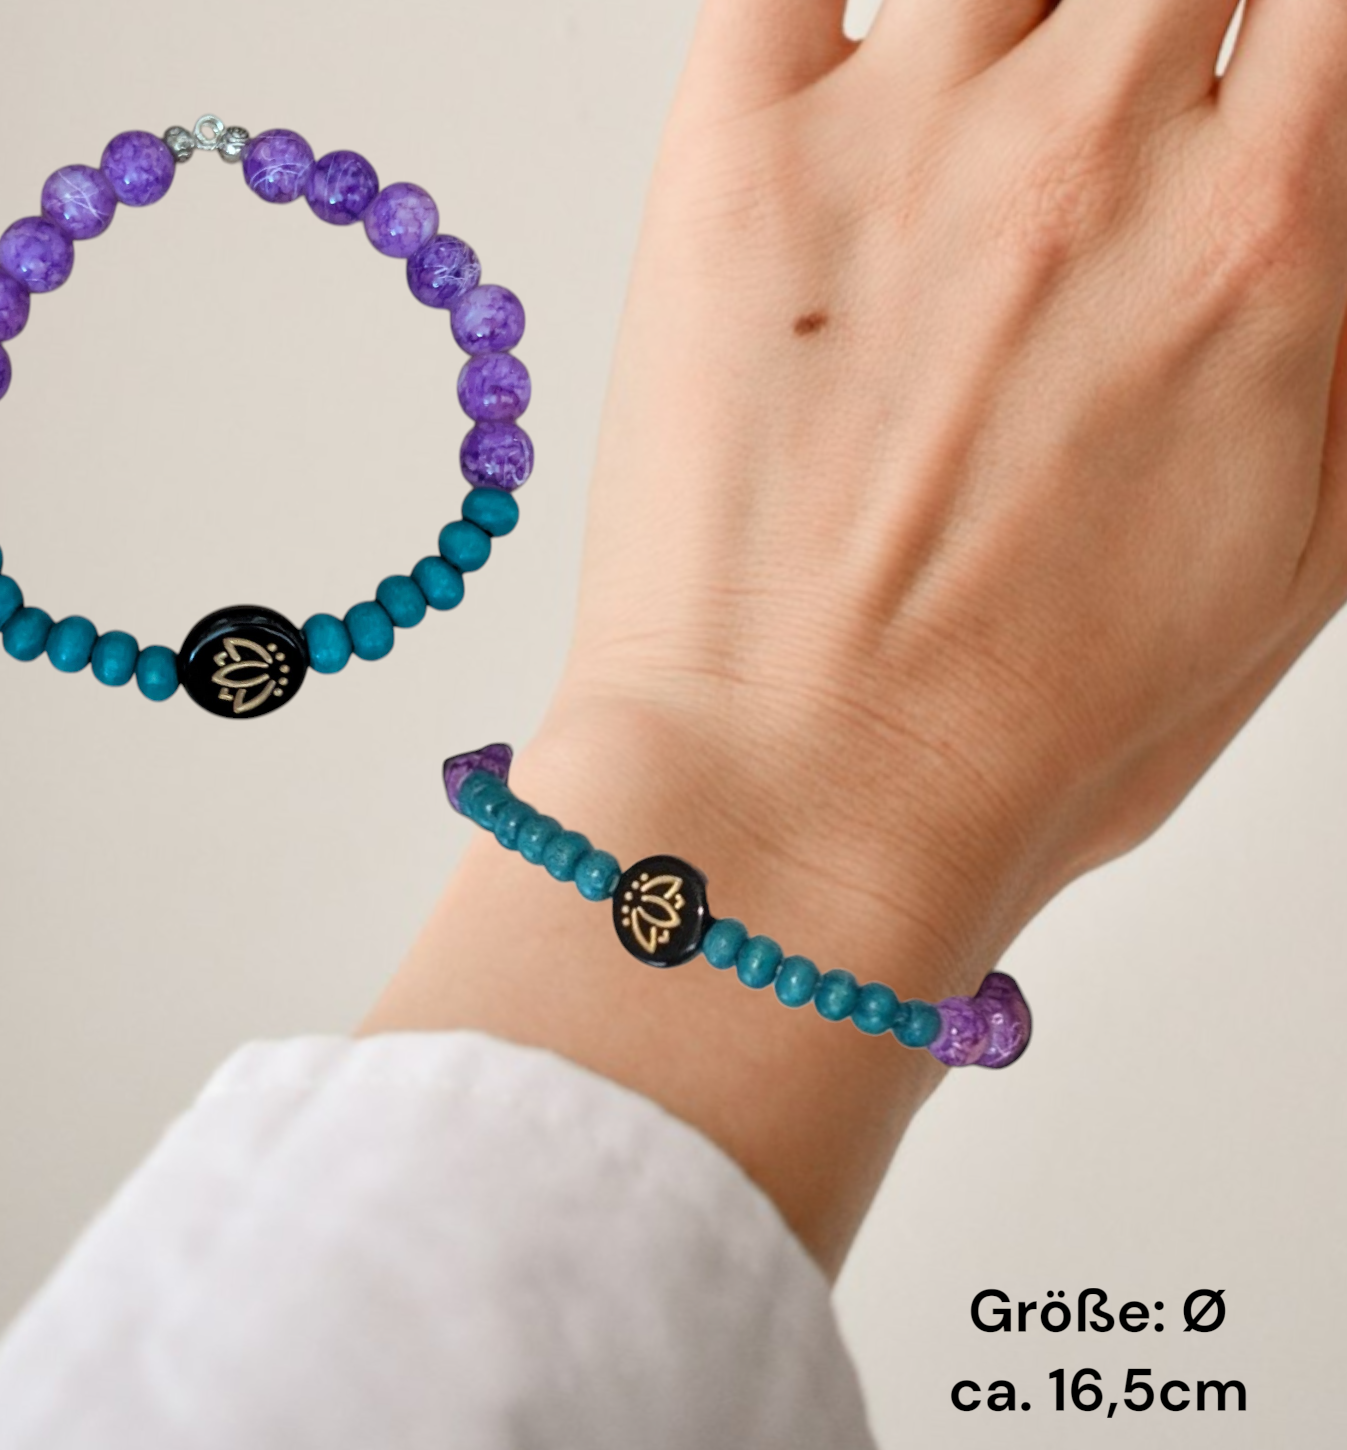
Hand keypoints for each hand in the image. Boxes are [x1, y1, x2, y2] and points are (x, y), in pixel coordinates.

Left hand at [540, 0, 1346, 964]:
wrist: (804, 802)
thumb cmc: (1034, 733)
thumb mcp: (1309, 559)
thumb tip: (1336, 189)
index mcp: (1270, 238)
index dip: (1289, 30)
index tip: (1249, 68)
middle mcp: (1096, 147)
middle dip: (1162, 18)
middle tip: (1112, 105)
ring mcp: (899, 139)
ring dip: (1014, 10)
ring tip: (993, 112)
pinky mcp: (731, 172)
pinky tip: (850, 57)